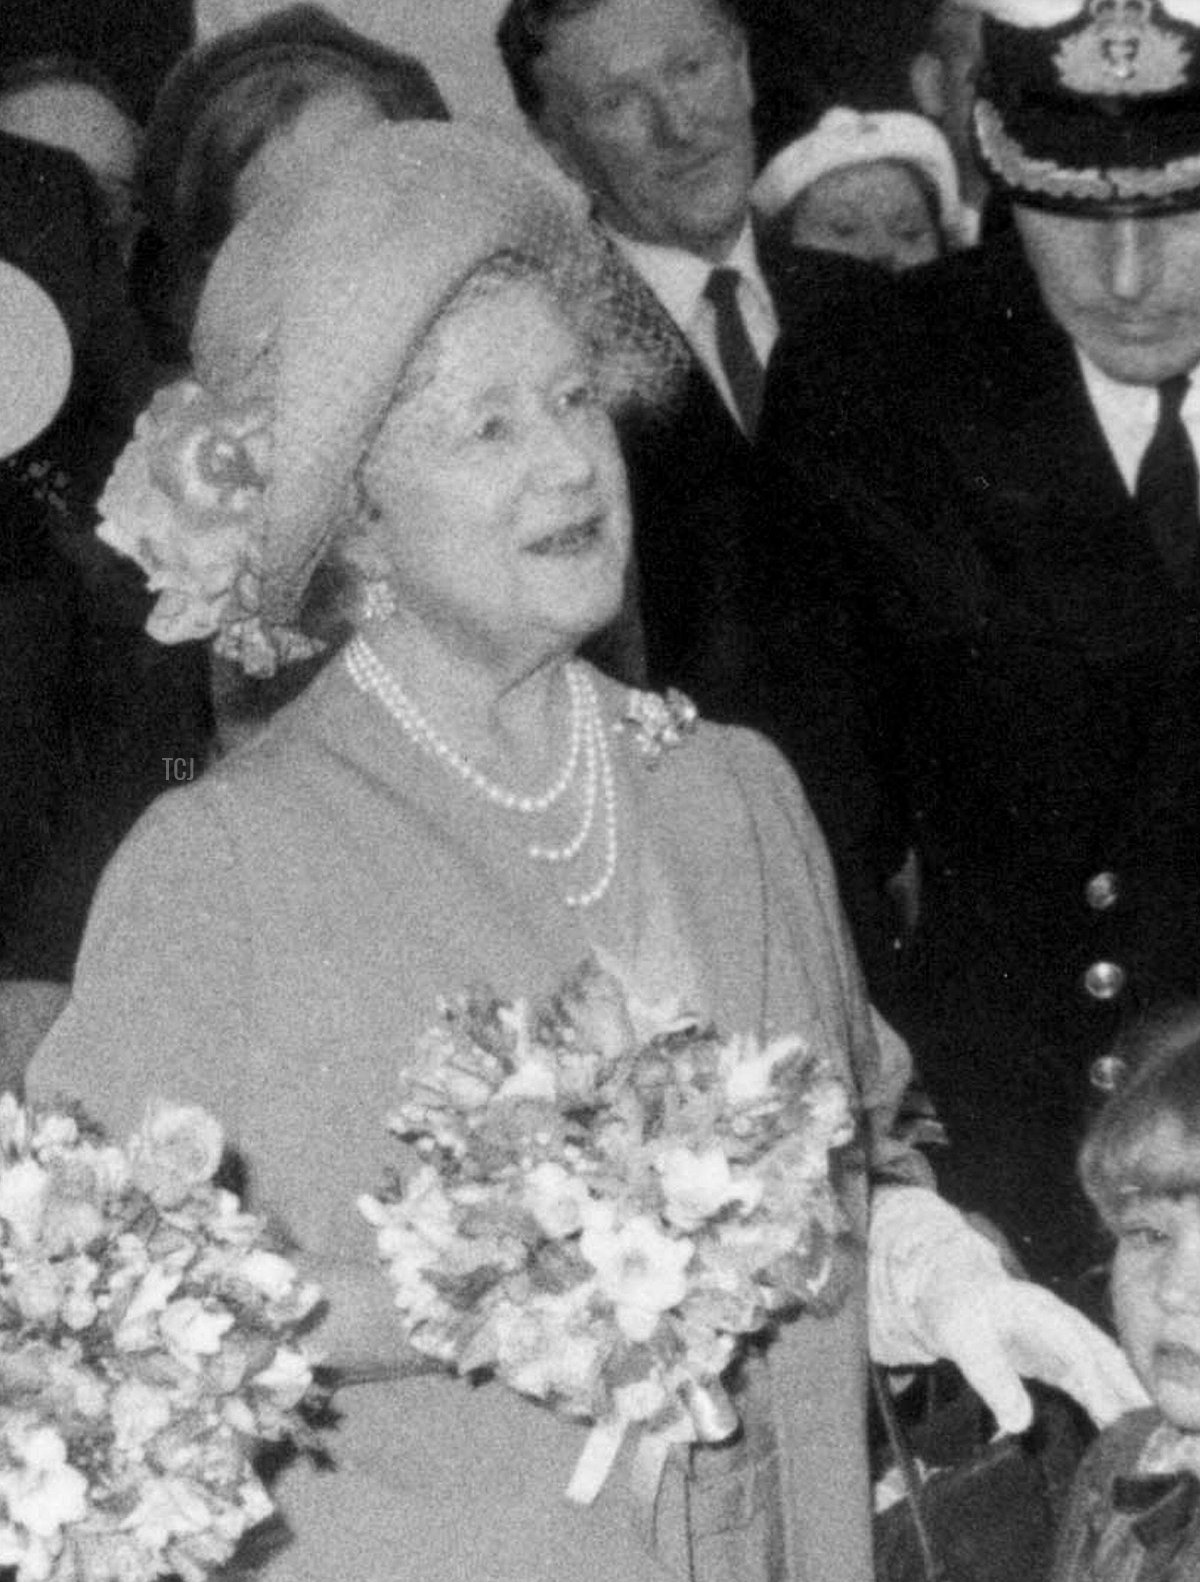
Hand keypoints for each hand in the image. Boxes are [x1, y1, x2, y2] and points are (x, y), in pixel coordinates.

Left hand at [868, 1187, 1148, 1432]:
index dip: (1092, 1377)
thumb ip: (990, 1376)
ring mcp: (1061, 1340)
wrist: (948, 1291)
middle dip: (1126, 1385)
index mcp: (1036, 1308)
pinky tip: (1117, 1430)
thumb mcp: (961, 1338)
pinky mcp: (1057, 1359)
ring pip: (1102, 1368)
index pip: (1072, 1343)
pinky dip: (1104, 1403)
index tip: (1108, 1412)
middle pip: (1101, 1352)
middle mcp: (1058, 1322)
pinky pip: (1088, 1383)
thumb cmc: (954, 1307)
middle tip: (1149, 1424)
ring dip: (1122, 1396)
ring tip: (1144, 1433)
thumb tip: (1019, 1422)